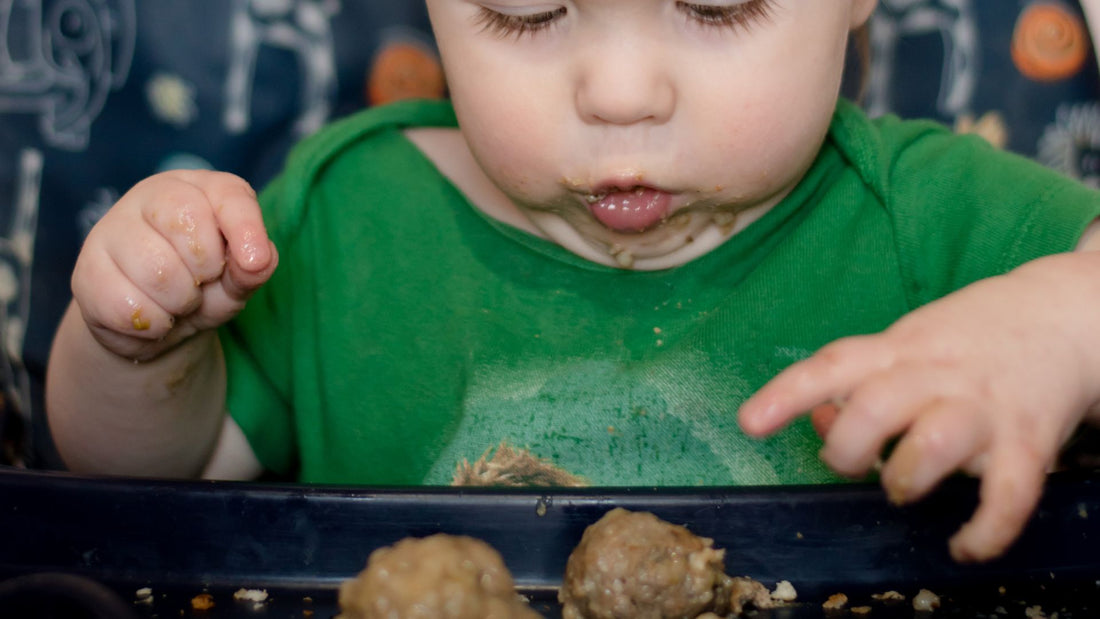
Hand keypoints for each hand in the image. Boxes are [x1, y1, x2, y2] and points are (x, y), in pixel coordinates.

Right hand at [71, 170, 277, 361]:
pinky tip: (153, 316)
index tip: (255, 261)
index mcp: (199, 189)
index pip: (227, 193)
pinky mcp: (86, 272)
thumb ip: (253, 268)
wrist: (157, 324)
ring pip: (157, 271)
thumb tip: (257, 259)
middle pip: (185, 222)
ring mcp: (111, 230)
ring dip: (180, 302)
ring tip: (178, 301)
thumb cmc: (205, 287)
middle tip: (202, 281)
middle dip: (206, 268)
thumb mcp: (238, 280)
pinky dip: (153, 325)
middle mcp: (152, 197)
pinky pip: (128, 307)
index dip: (244, 227)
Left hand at [739, 254, 1099, 561]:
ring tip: (901, 488)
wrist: (1068, 315)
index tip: (749, 423)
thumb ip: (860, 379)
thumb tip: (816, 419)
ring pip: (933, 443)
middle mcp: (938, 374)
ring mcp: (984, 407)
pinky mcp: (1030, 441)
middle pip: (875, 406)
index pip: (833, 365)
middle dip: (848, 448)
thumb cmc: (970, 339)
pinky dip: (984, 530)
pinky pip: (1008, 495)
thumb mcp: (908, 343)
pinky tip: (963, 545)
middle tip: (849, 463)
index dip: (786, 394)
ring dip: (904, 478)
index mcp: (900, 348)